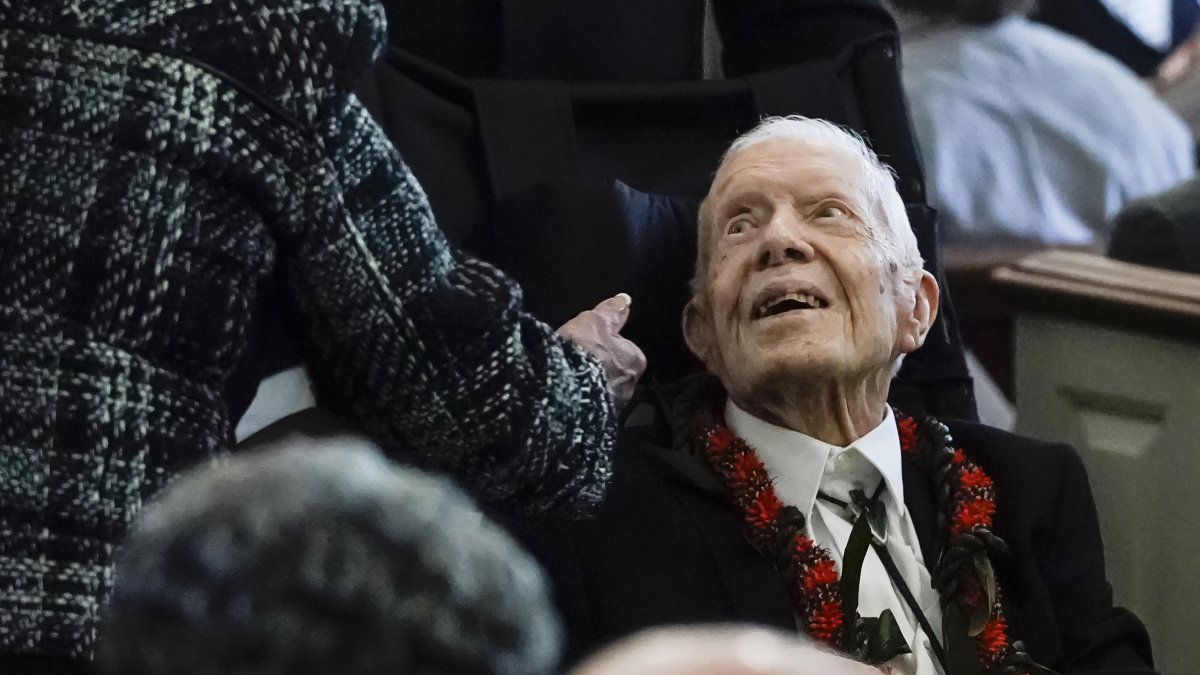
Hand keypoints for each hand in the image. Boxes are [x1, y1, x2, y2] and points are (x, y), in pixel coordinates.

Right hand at [557, 293, 646, 409]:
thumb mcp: (596, 322)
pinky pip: (591, 405)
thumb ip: (611, 312)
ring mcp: (614, 406)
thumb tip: (624, 300)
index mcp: (635, 360)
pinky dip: (581, 398)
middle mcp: (630, 386)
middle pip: (616, 371)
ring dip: (591, 384)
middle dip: (601, 367)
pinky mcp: (597, 420)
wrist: (562, 391)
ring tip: (568, 376)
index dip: (606, 345)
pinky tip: (566, 392)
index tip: (590, 344)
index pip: (626, 349)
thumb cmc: (584, 352)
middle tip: (577, 359)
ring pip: (603, 389)